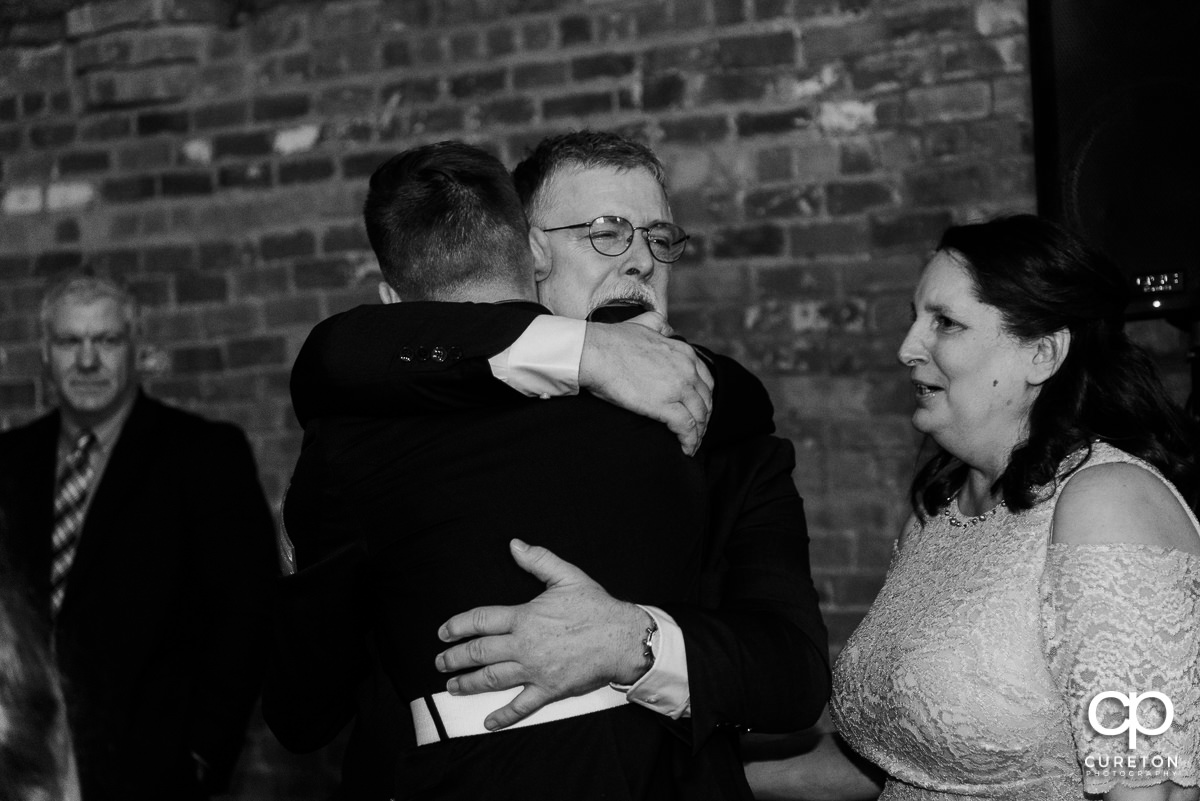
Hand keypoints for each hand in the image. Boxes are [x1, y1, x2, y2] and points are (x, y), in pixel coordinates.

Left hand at [435, 539, 651, 730]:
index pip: (480, 621)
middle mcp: (524, 645)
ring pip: (492, 679)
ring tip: (452, 686)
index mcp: (524, 617)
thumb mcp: (567, 575)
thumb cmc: (596, 607)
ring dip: (468, 684)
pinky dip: (503, 716)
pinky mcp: (548, 689)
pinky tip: (488, 722)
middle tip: (440, 662)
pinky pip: (521, 706)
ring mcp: (534, 670)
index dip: (457, 626)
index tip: (443, 633)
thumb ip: (538, 560)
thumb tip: (514, 545)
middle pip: (479, 652)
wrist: (623, 638)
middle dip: (455, 658)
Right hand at [578, 312, 713, 455]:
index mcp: (684, 352)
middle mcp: (687, 370)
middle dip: (704, 418)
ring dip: (698, 433)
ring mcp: (678, 388)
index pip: (705, 380)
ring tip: (691, 444)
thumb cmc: (612, 340)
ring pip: (699, 416)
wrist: (595, 353)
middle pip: (706, 400)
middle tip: (696, 430)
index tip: (697, 409)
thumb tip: (667, 328)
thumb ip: (660, 325)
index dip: (704, 398)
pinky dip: (690, 441)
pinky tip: (686, 449)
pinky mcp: (665, 406)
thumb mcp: (644, 324)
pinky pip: (686, 428)